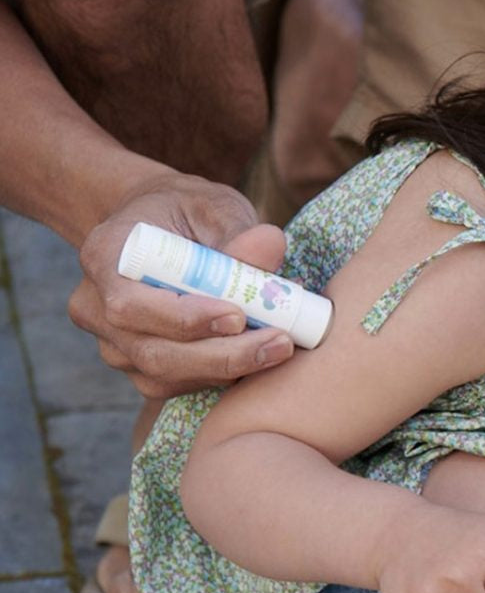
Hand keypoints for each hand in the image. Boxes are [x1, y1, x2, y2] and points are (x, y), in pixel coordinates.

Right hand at [69, 171, 294, 397]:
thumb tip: (271, 246)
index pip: (133, 305)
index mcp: (105, 257)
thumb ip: (238, 230)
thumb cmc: (188, 213)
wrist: (164, 229)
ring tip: (280, 346)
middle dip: (223, 355)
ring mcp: (115, 345)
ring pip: (169, 376)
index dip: (186, 318)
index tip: (239, 315)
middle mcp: (96, 308)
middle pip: (155, 352)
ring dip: (230, 368)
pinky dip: (223, 375)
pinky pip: (180, 385)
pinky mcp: (140, 369)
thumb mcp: (214, 207)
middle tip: (280, 342)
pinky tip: (258, 355)